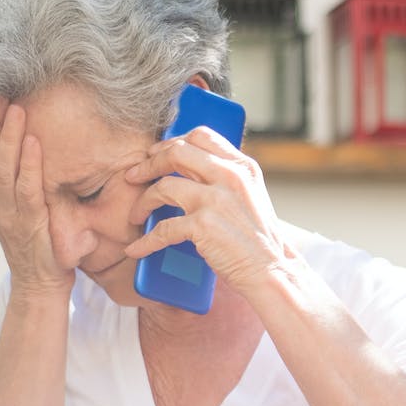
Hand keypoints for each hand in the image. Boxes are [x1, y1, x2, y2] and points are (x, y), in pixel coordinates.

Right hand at [0, 99, 71, 300]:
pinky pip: (27, 189)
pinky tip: (34, 142)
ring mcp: (7, 214)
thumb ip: (16, 181)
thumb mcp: (18, 207)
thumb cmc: (35, 243)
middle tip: (0, 94)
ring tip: (16, 109)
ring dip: (9, 136)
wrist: (39, 284)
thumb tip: (24, 146)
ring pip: (2, 168)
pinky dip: (30, 164)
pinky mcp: (29, 224)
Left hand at [124, 126, 289, 295]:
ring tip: (135, 215)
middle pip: (176, 153)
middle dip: (149, 163)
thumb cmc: (259, 240)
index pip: (200, 136)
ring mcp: (216, 199)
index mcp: (242, 166)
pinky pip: (162, 228)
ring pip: (163, 186)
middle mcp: (230, 176)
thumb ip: (226, 179)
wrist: (272, 270)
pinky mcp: (203, 225)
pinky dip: (145, 241)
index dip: (172, 142)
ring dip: (142, 201)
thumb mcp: (250, 196)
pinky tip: (137, 249)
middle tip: (133, 176)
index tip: (156, 153)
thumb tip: (191, 170)